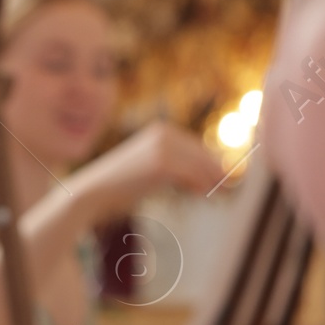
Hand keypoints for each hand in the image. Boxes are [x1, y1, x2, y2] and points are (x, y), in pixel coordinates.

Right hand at [70, 121, 219, 225]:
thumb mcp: (153, 174)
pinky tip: (204, 193)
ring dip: (212, 179)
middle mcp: (164, 134)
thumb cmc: (122, 186)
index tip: (226, 178)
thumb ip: (178, 173)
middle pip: (202, 153)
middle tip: (229, 186)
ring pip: (199, 163)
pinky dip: (200, 183)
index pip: (197, 146)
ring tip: (218, 192)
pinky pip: (190, 174)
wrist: (94, 191)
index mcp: (162, 131)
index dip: (213, 163)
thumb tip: (209, 181)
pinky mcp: (161, 163)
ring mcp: (162, 147)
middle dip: (217, 171)